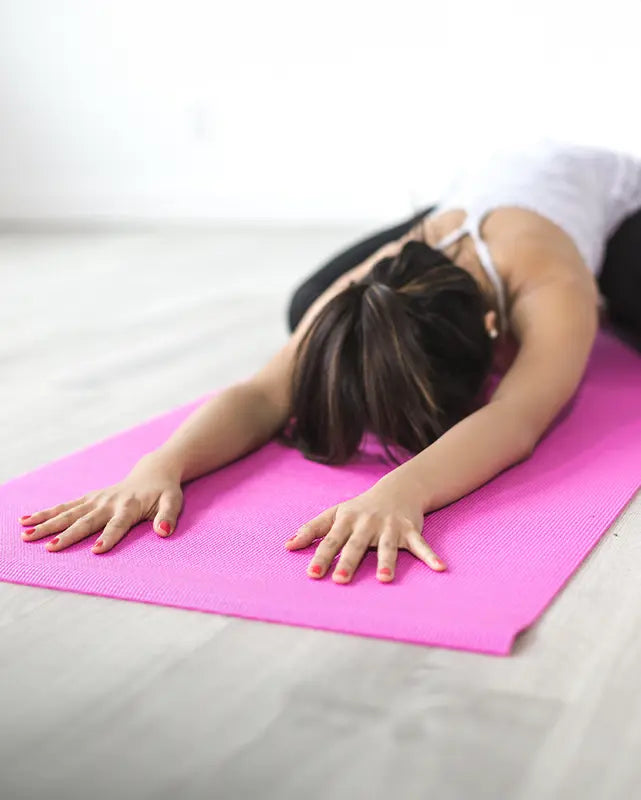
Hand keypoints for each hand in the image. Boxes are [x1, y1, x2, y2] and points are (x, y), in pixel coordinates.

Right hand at [17, 452, 183, 553]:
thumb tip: (163, 532)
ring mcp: (96, 500)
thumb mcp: (173, 502)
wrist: (153, 472)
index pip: (118, 525)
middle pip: (86, 521)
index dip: (108, 538)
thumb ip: (168, 517)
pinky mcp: (88, 498)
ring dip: (47, 524)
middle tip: (49, 548)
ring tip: (26, 535)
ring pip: (68, 513)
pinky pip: (64, 506)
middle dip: (67, 535)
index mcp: (129, 507)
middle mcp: (109, 503)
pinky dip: (45, 513)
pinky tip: (26, 521)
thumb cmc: (164, 492)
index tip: (96, 551)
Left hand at [285, 477, 446, 582]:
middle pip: (356, 545)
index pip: (330, 540)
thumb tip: (287, 546)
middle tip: (340, 580)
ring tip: (385, 580)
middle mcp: (367, 523)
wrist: (397, 490)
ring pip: (387, 547)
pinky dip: (431, 556)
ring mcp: (390, 527)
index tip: (312, 574)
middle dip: (348, 562)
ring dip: (387, 563)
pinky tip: (440, 568)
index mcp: (346, 520)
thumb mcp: (335, 514)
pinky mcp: (410, 530)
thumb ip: (312, 530)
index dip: (321, 556)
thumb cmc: (360, 508)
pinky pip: (421, 545)